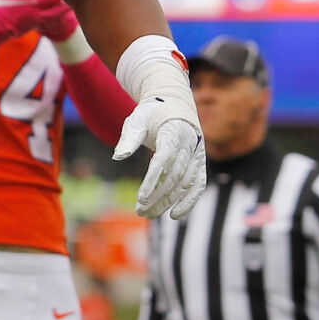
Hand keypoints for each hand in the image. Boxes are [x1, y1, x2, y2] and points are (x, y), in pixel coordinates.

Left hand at [113, 101, 205, 219]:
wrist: (175, 104)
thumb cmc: (152, 113)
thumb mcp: (137, 119)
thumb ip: (129, 137)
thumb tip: (118, 157)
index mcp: (172, 131)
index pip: (163, 159)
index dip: (153, 179)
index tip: (141, 197)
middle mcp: (188, 144)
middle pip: (174, 176)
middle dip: (157, 196)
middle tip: (139, 211)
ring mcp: (197, 154)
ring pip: (184, 184)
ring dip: (167, 201)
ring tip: (148, 214)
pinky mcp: (200, 163)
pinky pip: (198, 185)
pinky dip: (189, 201)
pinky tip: (174, 215)